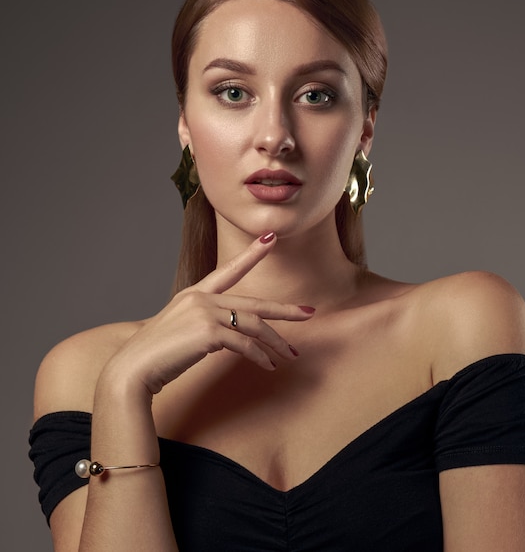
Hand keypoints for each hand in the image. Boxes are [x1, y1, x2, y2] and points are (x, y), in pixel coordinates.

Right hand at [102, 233, 313, 395]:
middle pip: (253, 303)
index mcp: (194, 293)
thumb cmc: (155, 354)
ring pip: (254, 325)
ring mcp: (205, 312)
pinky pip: (245, 345)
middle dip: (284, 310)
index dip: (252, 254)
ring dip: (275, 343)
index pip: (229, 270)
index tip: (271, 238)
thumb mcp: (181, 331)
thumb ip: (205, 326)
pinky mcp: (209, 332)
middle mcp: (201, 298)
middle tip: (309, 312)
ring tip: (290, 356)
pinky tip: (269, 367)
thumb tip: (227, 336)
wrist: (133, 369)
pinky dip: (260, 357)